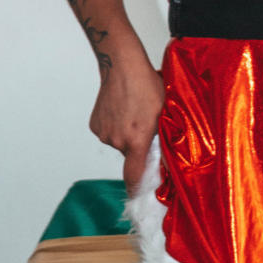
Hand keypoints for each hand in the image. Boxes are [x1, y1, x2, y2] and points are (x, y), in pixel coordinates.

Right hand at [88, 52, 165, 193]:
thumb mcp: (164, 113)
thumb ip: (165, 139)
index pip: (134, 176)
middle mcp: (117, 140)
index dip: (136, 188)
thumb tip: (168, 160)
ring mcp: (104, 133)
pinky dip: (116, 126)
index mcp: (136, 141)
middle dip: (139, 147)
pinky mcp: (95, 125)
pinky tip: (122, 110)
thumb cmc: (148, 85)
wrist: (122, 65)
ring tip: (134, 113)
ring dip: (127, 135)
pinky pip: (109, 132)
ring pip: (119, 143)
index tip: (138, 197)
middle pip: (130, 155)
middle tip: (147, 127)